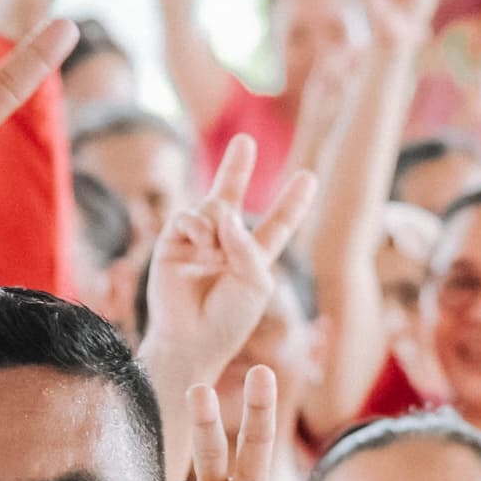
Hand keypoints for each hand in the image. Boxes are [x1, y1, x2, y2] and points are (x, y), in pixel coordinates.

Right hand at [137, 137, 319, 391]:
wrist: (191, 339)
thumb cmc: (229, 320)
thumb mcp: (255, 282)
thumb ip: (248, 245)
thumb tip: (223, 214)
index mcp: (253, 258)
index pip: (277, 225)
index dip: (292, 203)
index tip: (308, 178)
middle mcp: (225, 245)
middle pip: (232, 198)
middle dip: (236, 169)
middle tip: (245, 141)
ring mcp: (197, 242)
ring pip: (213, 207)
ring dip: (218, 222)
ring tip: (214, 249)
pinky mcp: (172, 243)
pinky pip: (188, 217)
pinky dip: (198, 224)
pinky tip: (202, 242)